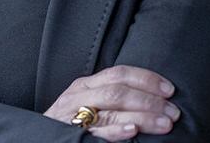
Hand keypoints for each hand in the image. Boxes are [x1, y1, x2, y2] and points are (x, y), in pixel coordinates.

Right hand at [43, 65, 179, 140]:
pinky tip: (132, 131)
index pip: (120, 74)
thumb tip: (150, 98)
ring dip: (143, 116)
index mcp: (85, 85)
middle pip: (119, 90)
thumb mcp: (86, 105)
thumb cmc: (69, 125)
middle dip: (150, 100)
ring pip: (112, 109)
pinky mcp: (72, 136)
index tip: (170, 89)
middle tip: (173, 111)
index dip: (147, 79)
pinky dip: (116, 130)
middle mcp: (79, 96)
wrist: (37, 141)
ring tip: (164, 124)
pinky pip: (96, 132)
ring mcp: (74, 116)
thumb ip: (111, 98)